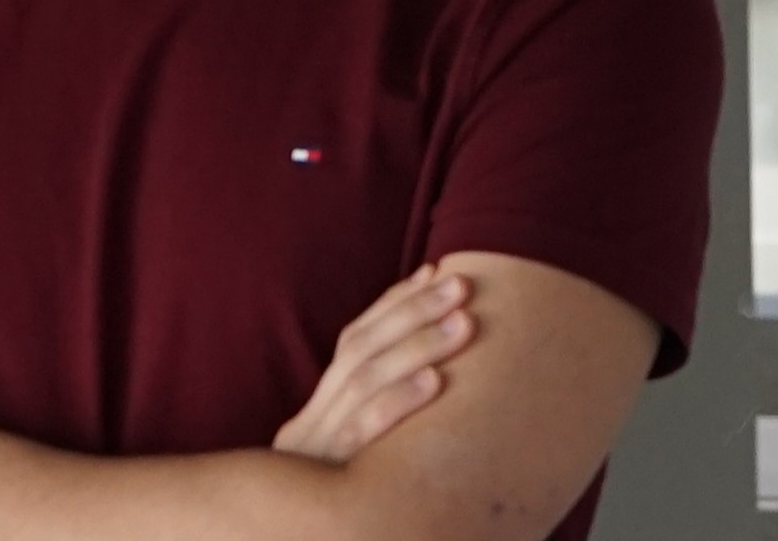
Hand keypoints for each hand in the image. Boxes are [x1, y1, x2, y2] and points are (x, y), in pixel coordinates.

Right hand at [272, 263, 474, 464]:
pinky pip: (361, 430)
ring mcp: (316, 445)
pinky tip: (435, 380)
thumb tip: (433, 367)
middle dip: (414, 312)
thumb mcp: (350, 454)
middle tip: (461, 287)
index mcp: (320, 406)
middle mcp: (313, 416)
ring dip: (418, 345)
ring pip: (365, 379)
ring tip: (464, 323)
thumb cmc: (338, 506)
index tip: (436, 272)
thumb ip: (376, 413)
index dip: (396, 302)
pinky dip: (398, 400)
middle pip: (361, 348)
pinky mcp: (327, 475)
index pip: (356, 337)